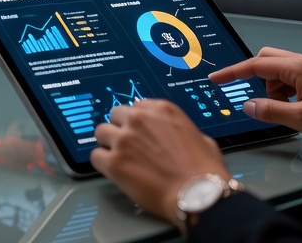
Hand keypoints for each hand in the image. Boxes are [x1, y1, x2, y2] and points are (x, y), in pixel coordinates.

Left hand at [92, 99, 228, 225]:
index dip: (137, 122)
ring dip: (108, 144)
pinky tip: (113, 172)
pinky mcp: (113, 162)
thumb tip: (176, 137)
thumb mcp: (201, 138)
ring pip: (101, 132)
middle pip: (115, 115)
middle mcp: (139, 119)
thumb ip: (180, 130)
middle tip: (129, 146)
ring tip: (119, 158)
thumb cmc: (206, 170)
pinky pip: (95, 156)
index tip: (141, 133)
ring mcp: (124, 139)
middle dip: (121, 128)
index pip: (136, 107)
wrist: (199, 194)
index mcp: (161, 109)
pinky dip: (102, 164)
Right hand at [211, 47, 301, 151]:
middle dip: (256, 79)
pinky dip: (286, 92)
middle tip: (259, 101)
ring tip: (286, 111)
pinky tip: (295, 108)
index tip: (216, 79)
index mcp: (299, 67)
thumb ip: (270, 110)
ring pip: (280, 72)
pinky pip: (293, 79)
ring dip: (273, 89)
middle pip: (267, 61)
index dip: (233, 72)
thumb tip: (248, 105)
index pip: (256, 65)